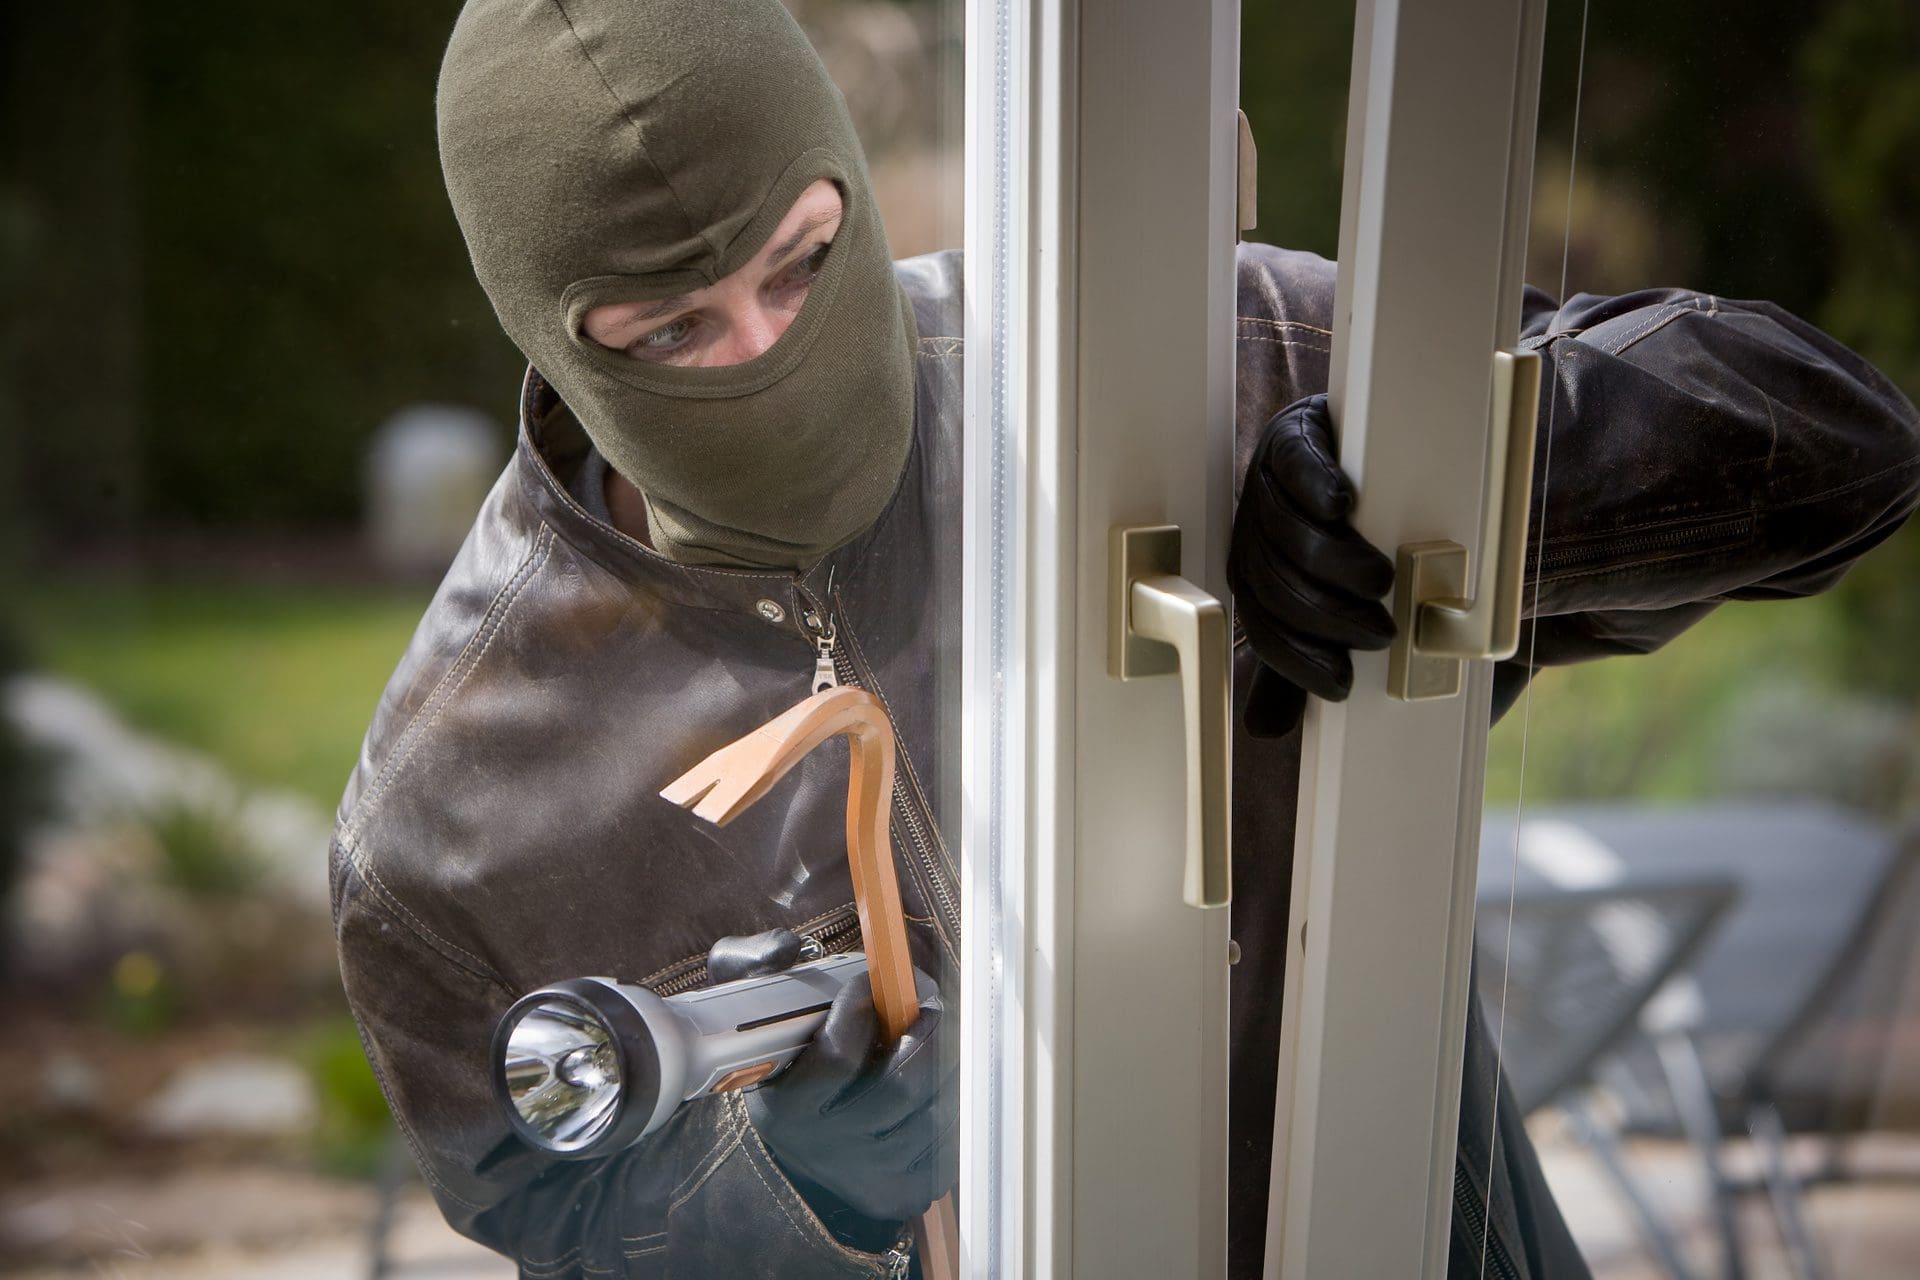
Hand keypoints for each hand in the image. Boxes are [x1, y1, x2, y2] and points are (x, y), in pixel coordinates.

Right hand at [705, 930, 955, 1228]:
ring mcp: (874, 1175)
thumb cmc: (782, 1069)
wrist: (794, 1159)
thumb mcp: (748, 1015)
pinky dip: (950, 1099)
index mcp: (789, 1109)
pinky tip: (933, 1081)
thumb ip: (752, 967)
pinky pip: (951, 1133)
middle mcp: (831, 1149)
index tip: (869, 982)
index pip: (838, 1057)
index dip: (860, 1009)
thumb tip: (787, 946)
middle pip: (903, 1085)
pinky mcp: (909, 1189)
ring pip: (937, 1106)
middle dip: (925, 1035)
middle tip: (926, 1006)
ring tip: (932, 1038)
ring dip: (944, 1063)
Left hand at [1228, 394, 1395, 737]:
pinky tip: (1341, 503)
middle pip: (1276, 583)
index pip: (1265, 628)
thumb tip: (1262, 733)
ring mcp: (1266, 484)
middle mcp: (1251, 535)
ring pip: (1287, 530)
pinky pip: (1293, 462)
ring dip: (1331, 560)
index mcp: (1253, 579)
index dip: (1299, 662)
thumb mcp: (1316, 601)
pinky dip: (1315, 482)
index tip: (1343, 684)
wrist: (1349, 452)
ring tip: (1378, 580)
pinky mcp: (1290, 438)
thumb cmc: (1340, 542)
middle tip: (1379, 634)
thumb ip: (1297, 659)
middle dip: (1326, 617)